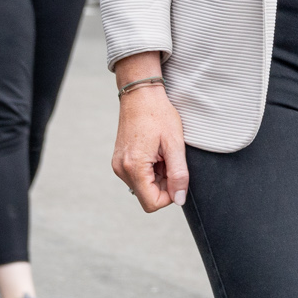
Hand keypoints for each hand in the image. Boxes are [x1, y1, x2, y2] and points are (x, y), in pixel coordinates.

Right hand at [110, 57, 190, 210]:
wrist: (140, 94)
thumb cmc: (158, 114)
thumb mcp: (175, 144)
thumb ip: (178, 175)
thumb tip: (179, 200)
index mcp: (134, 167)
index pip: (152, 203)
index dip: (170, 195)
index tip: (177, 176)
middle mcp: (121, 170)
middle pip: (147, 196)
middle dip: (163, 183)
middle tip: (169, 158)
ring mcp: (118, 165)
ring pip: (143, 186)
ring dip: (157, 175)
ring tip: (161, 152)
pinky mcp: (119, 160)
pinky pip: (137, 176)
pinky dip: (149, 169)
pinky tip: (154, 151)